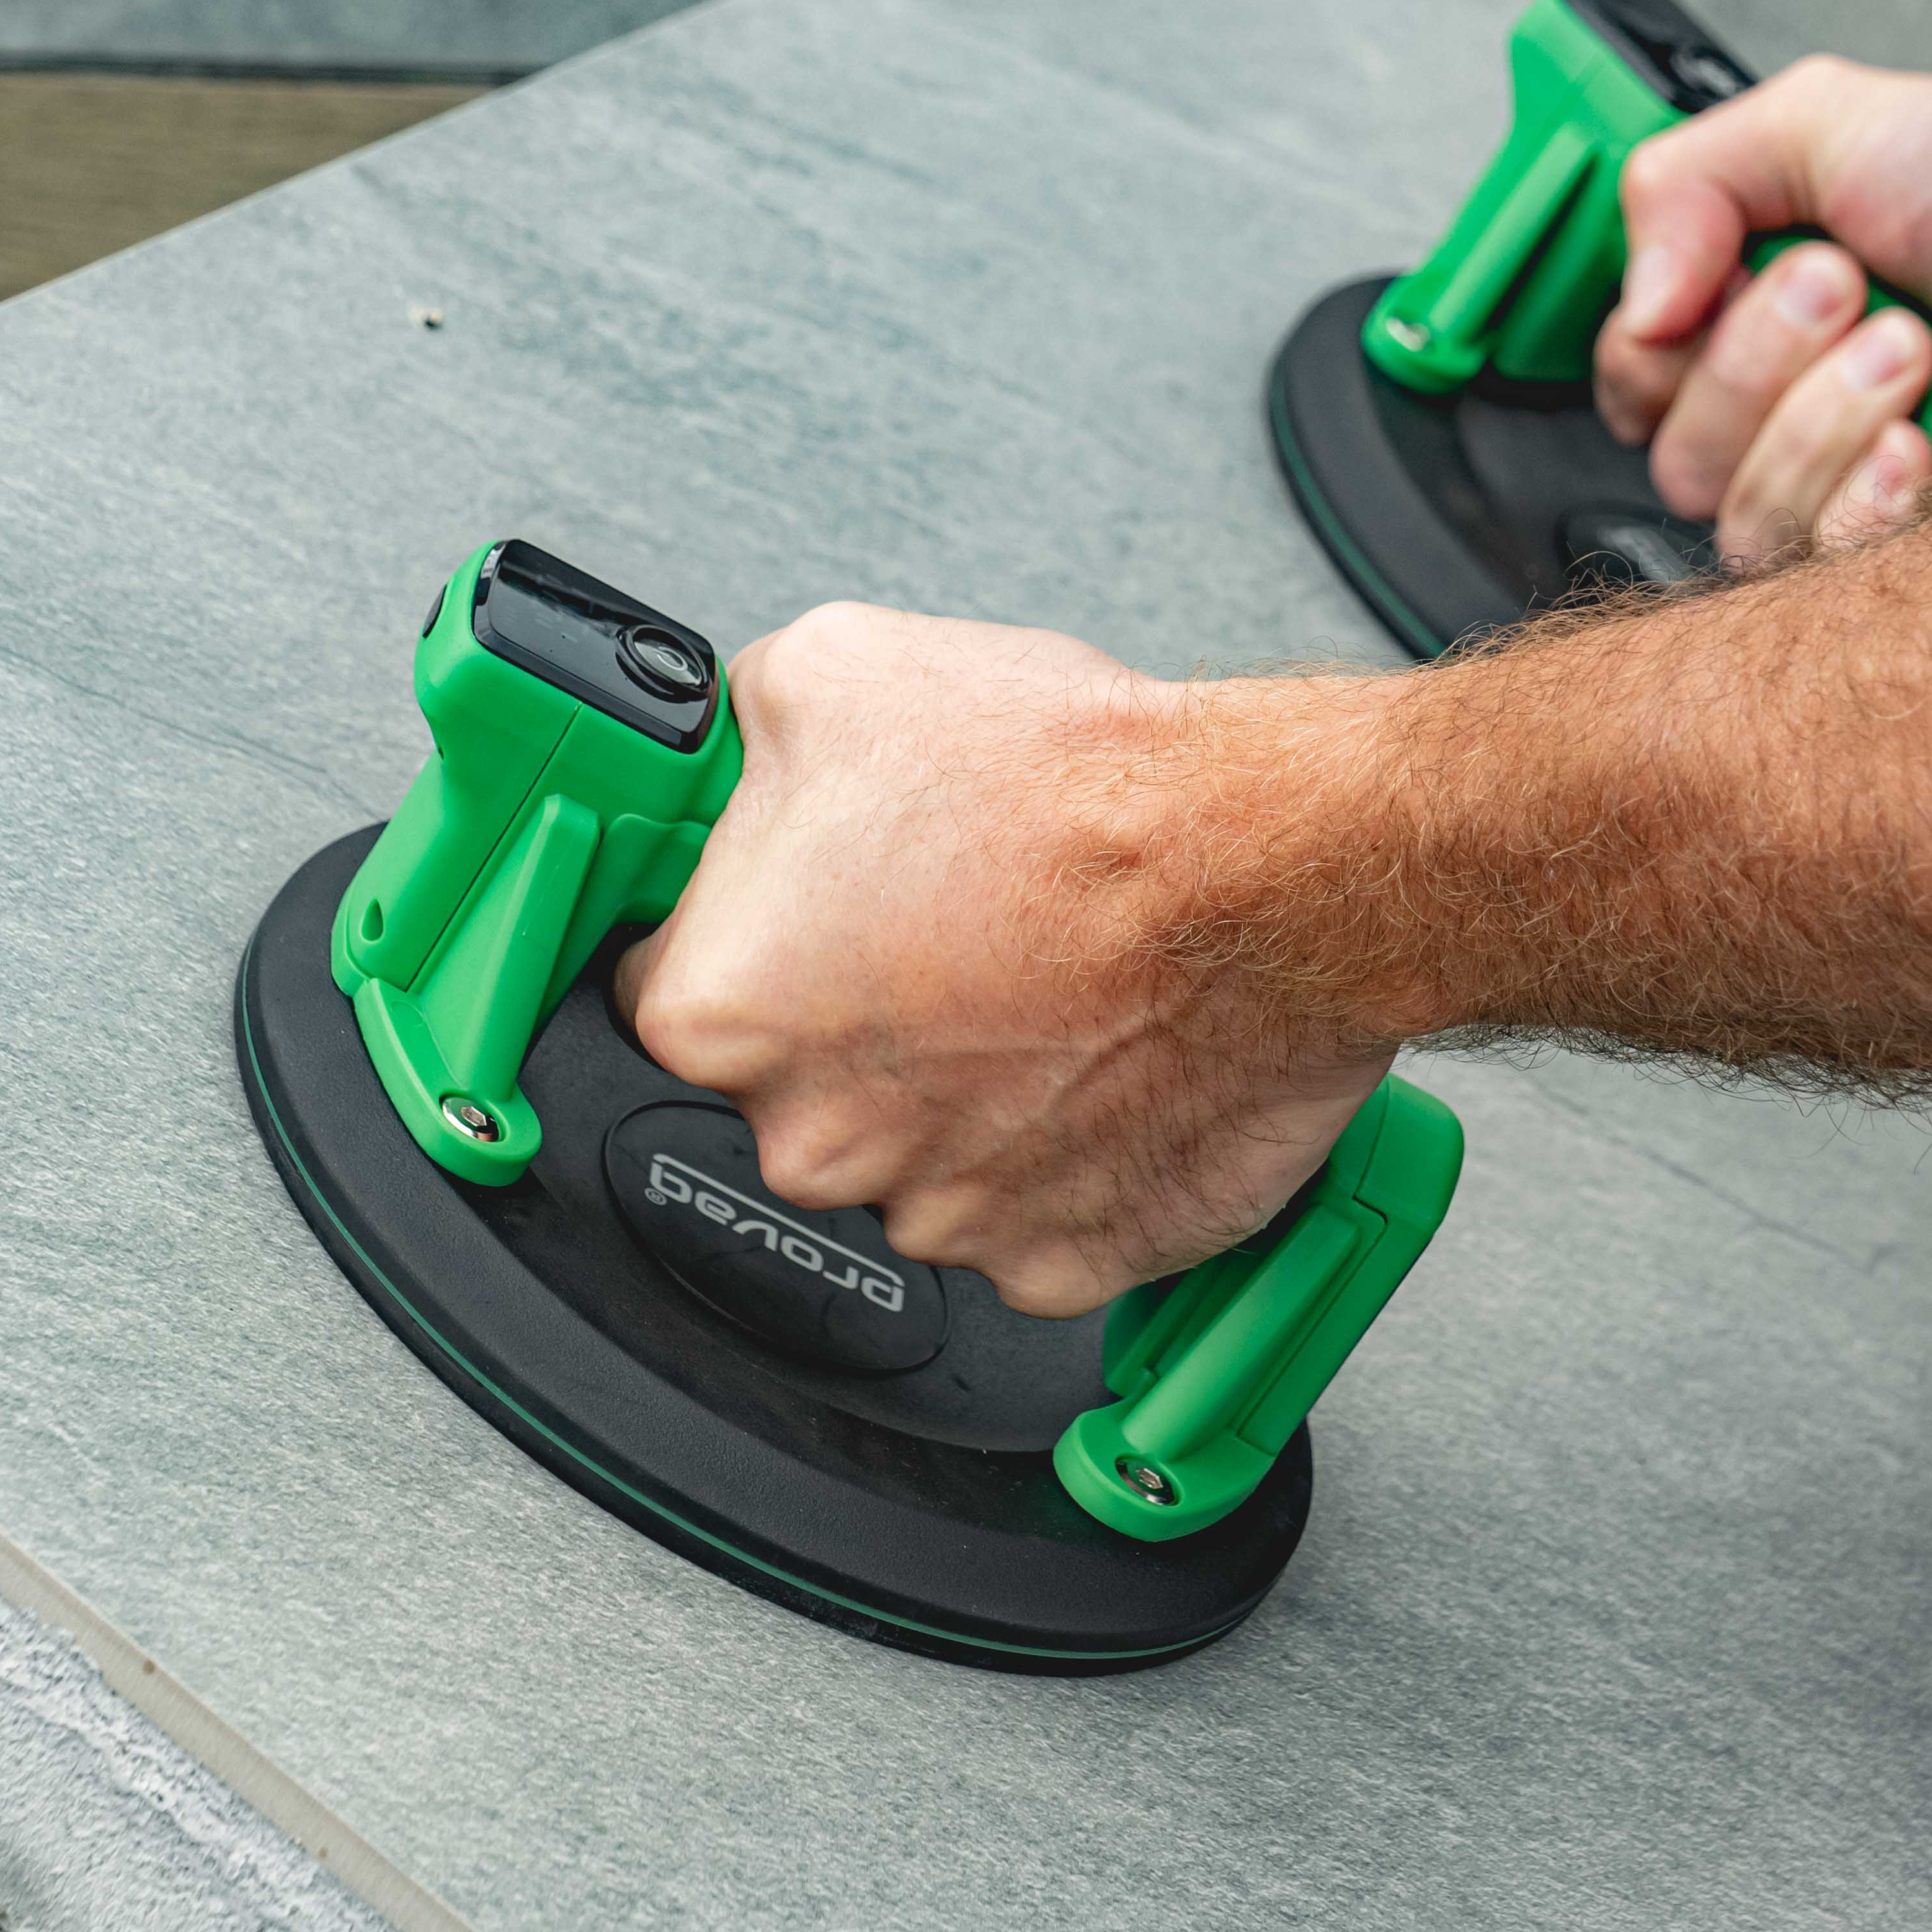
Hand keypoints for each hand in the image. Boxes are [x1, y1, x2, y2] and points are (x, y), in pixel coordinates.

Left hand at [608, 604, 1395, 1320]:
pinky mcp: (1054, 1261)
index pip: (665, 987)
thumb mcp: (836, 670)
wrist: (1266, 870)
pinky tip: (1090, 1060)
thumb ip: (736, 738)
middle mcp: (812, 1140)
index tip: (805, 911)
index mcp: (720, 1013)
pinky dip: (1054, 1154)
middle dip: (857, 1015)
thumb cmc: (1075, 791)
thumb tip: (725, 757)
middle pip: (795, 1086)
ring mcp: (936, 1216)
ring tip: (1037, 984)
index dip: (748, 931)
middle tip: (948, 929)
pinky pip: (1024, 1215)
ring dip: (959, 1087)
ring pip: (912, 1154)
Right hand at [1593, 57, 1931, 570]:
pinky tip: (1918, 446)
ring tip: (1907, 348)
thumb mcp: (1826, 122)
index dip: (1663, 343)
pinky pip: (1826, 572)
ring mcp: (1850, 491)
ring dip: (1819, 421)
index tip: (1740, 270)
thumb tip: (1635, 307)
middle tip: (1846, 288)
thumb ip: (1683, 185)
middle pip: (1677, 460)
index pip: (1633, 385)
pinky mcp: (1910, 552)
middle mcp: (1790, 416)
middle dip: (1755, 362)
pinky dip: (1865, 502)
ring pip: (1742, 519)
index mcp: (1752, 322)